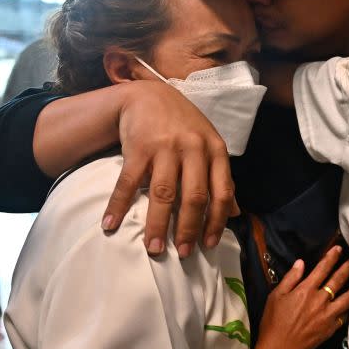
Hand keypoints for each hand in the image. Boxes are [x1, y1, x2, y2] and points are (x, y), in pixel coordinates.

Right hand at [102, 80, 237, 257]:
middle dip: (188, 229)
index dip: (217, 222)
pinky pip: (128, 182)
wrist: (149, 95)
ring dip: (156, 224)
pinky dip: (118, 205)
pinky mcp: (139, 147)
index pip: (222, 192)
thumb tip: (237, 213)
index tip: (208, 245)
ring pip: (163, 193)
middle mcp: (194, 148)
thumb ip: (221, 177)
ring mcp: (165, 147)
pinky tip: (111, 224)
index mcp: (215, 150)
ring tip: (153, 248)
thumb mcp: (209, 146)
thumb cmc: (183, 125)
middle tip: (182, 253)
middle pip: (193, 196)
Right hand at [251, 246, 348, 348]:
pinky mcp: (331, 327)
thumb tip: (300, 263)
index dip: (332, 257)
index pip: (323, 268)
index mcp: (306, 290)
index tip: (338, 249)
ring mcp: (328, 314)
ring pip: (347, 297)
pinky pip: (345, 314)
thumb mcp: (276, 295)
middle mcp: (320, 300)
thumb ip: (290, 278)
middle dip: (347, 267)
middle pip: (338, 280)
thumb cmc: (274, 322)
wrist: (279, 348)